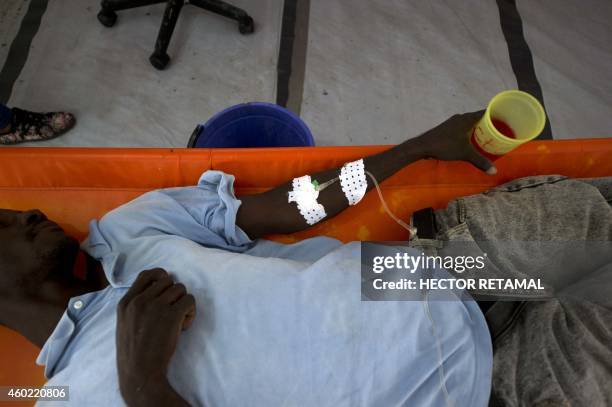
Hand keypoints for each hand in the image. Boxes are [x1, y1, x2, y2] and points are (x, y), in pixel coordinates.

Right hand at [116, 268, 195, 406]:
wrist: (140, 373)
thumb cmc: (134, 352)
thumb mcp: (125, 323)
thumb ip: (136, 306)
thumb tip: (157, 290)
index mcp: (126, 302)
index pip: (147, 274)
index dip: (161, 279)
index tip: (167, 292)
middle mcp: (140, 301)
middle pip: (168, 280)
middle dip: (174, 294)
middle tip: (172, 311)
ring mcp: (155, 307)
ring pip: (181, 288)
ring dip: (183, 303)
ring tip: (178, 321)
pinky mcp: (171, 315)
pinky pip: (190, 300)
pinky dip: (191, 312)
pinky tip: (184, 325)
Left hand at [415, 110, 496, 174]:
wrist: (423, 146)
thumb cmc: (445, 146)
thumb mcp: (465, 154)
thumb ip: (480, 161)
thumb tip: (494, 171)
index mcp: (467, 119)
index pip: (486, 112)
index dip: (496, 114)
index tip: (506, 119)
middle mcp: (461, 117)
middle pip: (479, 116)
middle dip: (489, 122)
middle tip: (500, 129)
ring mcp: (453, 122)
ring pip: (470, 122)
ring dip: (478, 126)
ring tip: (488, 135)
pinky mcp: (447, 127)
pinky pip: (463, 126)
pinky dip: (470, 130)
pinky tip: (472, 139)